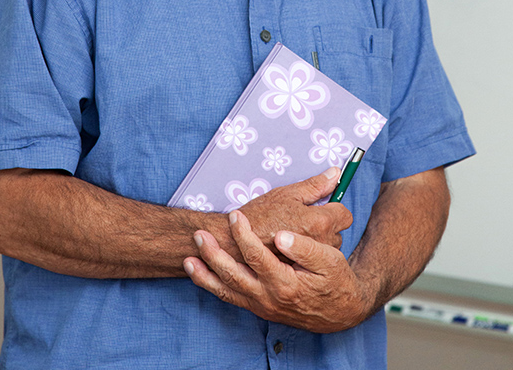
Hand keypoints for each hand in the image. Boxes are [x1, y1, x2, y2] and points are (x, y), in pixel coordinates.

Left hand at [184, 210, 368, 332]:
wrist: (340, 312)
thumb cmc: (336, 281)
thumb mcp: (329, 261)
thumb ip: (305, 248)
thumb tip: (283, 236)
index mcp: (285, 283)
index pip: (256, 256)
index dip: (243, 235)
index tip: (234, 215)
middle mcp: (268, 297)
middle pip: (233, 275)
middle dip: (213, 254)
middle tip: (199, 234)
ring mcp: (261, 304)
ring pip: (227, 290)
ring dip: (205, 274)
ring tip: (188, 258)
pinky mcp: (258, 306)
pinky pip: (230, 297)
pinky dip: (212, 286)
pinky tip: (199, 273)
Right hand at [240, 168, 351, 251]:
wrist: (237, 242)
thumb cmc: (260, 215)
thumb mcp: (287, 193)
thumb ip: (315, 185)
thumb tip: (335, 174)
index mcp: (319, 221)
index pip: (345, 215)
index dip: (334, 208)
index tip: (322, 206)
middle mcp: (320, 242)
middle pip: (337, 232)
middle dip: (326, 225)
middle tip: (303, 219)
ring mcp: (312, 259)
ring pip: (327, 247)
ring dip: (317, 240)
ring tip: (295, 233)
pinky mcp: (303, 270)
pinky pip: (314, 259)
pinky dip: (307, 253)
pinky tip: (292, 247)